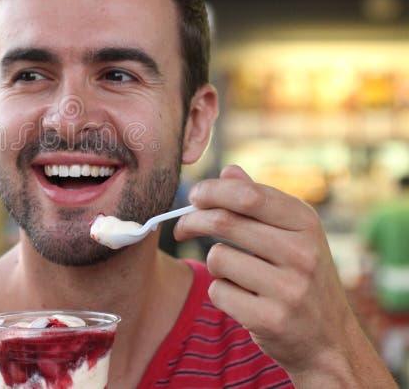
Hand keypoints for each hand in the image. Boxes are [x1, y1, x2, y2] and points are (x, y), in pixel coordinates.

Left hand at [174, 165, 394, 387]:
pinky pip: (218, 292)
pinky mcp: (272, 319)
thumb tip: (228, 171)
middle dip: (192, 221)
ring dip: (214, 264)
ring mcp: (290, 288)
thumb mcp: (293, 235)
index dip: (212, 191)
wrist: (329, 341)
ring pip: (217, 257)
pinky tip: (243, 300)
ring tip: (235, 274)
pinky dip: (221, 293)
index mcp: (306, 223)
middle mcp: (303, 252)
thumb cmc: (302, 278)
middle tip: (183, 228)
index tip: (194, 197)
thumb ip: (260, 202)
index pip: (248, 194)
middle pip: (224, 222)